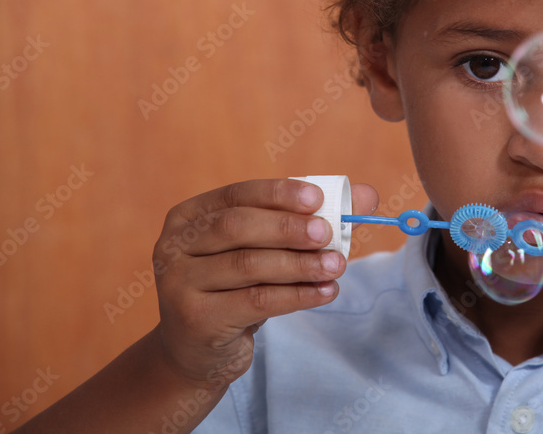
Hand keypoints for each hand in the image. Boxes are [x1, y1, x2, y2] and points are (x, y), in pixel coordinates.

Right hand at [152, 178, 377, 392]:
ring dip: (300, 264)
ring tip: (336, 266)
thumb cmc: (235, 287)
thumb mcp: (263, 249)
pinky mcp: (196, 319)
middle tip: (328, 234)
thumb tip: (367, 196)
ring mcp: (179, 283)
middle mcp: (175, 245)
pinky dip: (297, 295)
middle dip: (288, 227)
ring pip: (249, 265)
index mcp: (189, 216)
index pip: (236, 195)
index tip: (318, 198)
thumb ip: (308, 219)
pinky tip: (326, 292)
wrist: (198, 350)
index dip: (278, 193)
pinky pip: (256, 302)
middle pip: (237, 226)